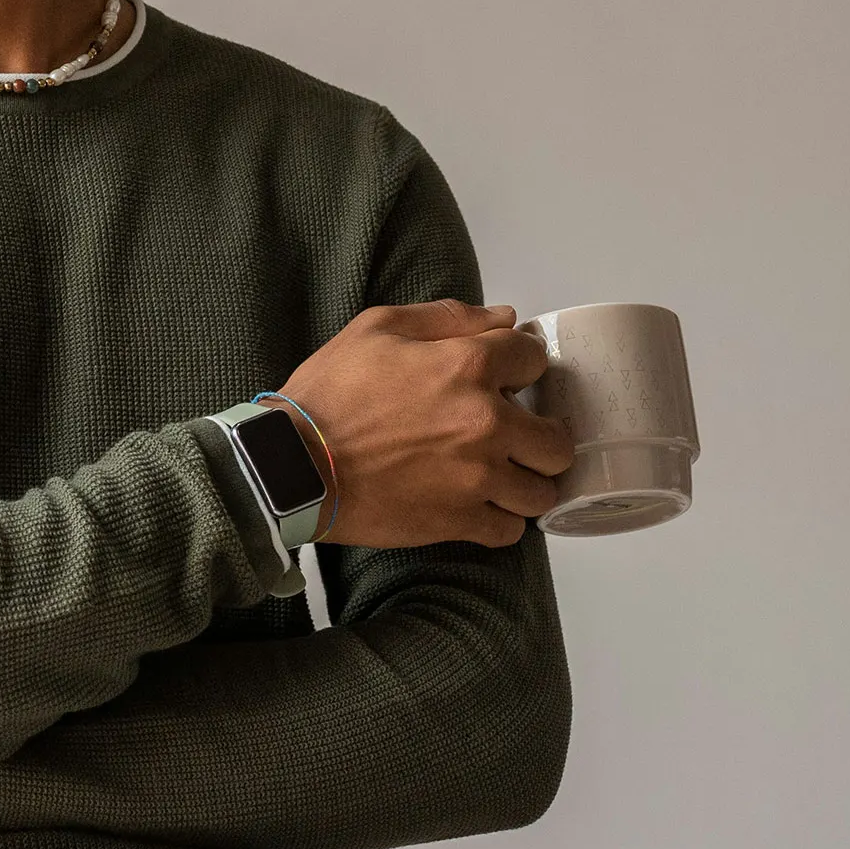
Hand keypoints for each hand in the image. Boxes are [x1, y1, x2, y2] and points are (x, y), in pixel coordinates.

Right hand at [275, 301, 570, 548]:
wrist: (292, 465)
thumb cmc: (329, 394)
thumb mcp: (377, 328)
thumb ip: (447, 318)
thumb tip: (505, 319)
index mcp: (469, 366)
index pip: (535, 360)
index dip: (520, 368)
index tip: (505, 381)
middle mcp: (486, 422)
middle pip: (557, 440)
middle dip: (539, 437)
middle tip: (514, 439)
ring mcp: (477, 477)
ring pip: (541, 491)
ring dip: (525, 484)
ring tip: (500, 479)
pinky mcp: (459, 520)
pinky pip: (510, 530)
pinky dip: (499, 521)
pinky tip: (479, 508)